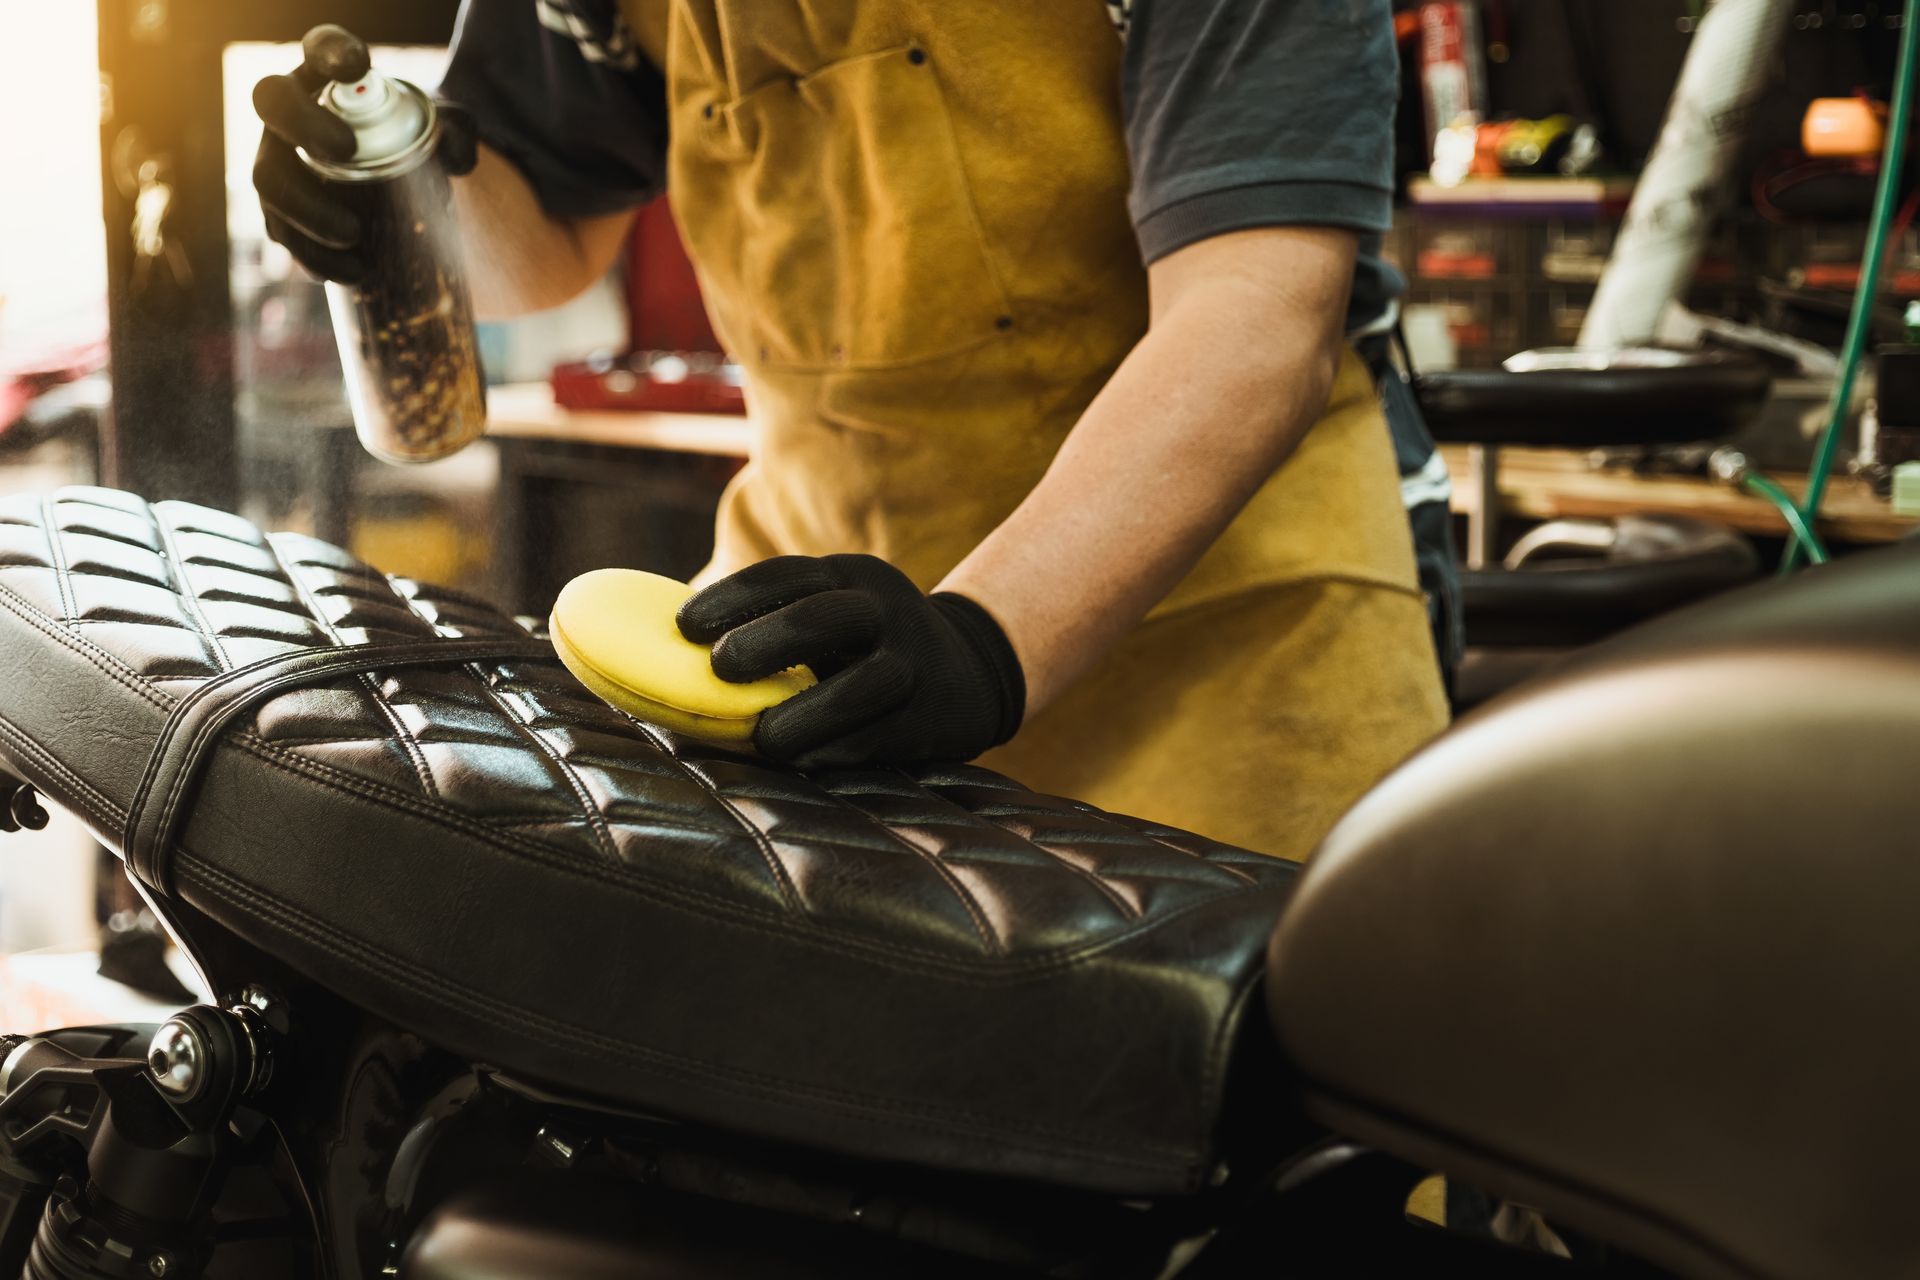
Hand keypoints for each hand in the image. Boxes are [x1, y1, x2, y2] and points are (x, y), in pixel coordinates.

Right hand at [252, 24, 477, 283]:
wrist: (392, 186)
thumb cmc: (412, 142)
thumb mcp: (445, 131)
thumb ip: (458, 132)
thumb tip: (457, 159)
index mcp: (329, 81)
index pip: (321, 48)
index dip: (330, 50)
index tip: (358, 64)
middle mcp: (291, 116)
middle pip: (272, 103)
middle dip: (303, 125)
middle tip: (345, 151)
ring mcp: (278, 163)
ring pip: (269, 180)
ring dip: (307, 210)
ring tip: (355, 235)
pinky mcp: (282, 215)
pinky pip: (283, 235)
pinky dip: (316, 258)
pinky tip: (353, 273)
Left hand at [677, 555, 1025, 767]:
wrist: (972, 670)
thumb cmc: (865, 644)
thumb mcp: (834, 610)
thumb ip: (775, 620)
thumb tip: (669, 654)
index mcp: (851, 576)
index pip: (784, 575)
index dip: (731, 598)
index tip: (683, 627)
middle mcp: (886, 610)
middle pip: (824, 618)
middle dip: (764, 644)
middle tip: (719, 671)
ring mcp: (914, 663)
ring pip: (859, 687)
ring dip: (801, 717)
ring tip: (761, 738)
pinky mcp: (930, 717)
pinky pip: (874, 740)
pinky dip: (830, 753)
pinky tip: (799, 760)